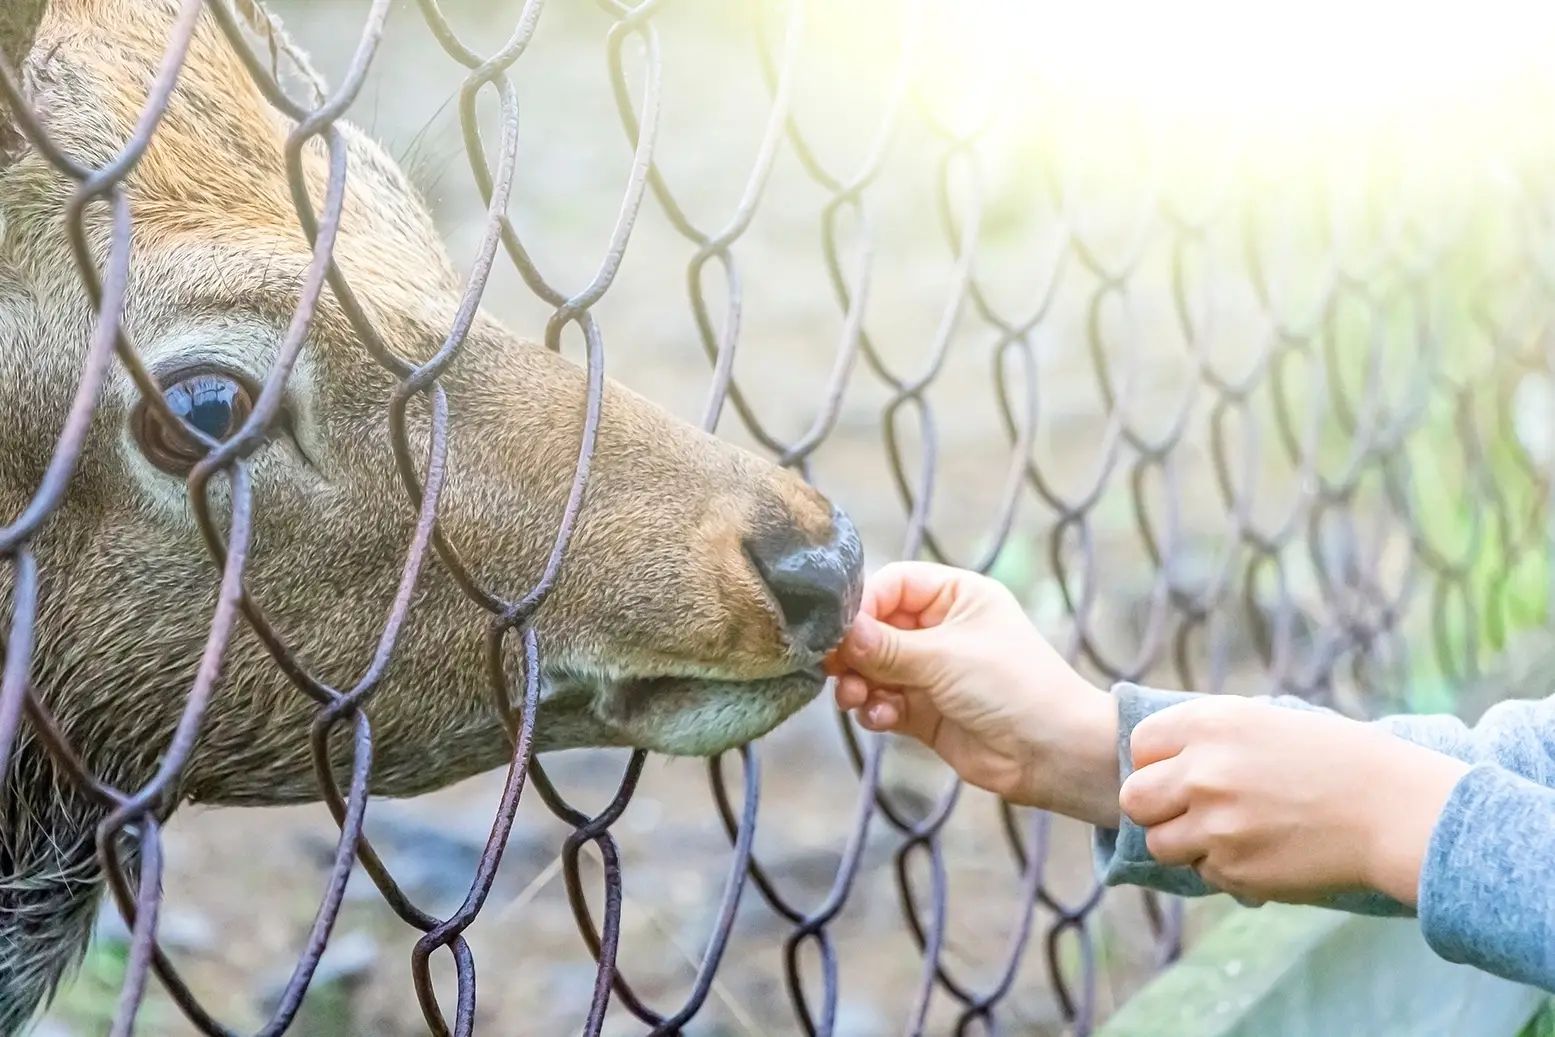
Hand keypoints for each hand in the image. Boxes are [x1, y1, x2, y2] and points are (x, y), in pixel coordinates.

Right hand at [825, 560, 1120, 825]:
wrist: (1053, 754)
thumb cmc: (1014, 687)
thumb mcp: (946, 657)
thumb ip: (886, 647)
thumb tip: (837, 634)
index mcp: (956, 596)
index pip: (893, 584)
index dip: (863, 604)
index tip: (839, 629)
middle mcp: (941, 629)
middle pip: (875, 628)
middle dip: (853, 650)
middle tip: (833, 668)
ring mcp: (931, 672)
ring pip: (873, 668)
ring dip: (857, 682)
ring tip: (854, 698)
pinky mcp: (923, 711)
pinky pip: (882, 702)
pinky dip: (874, 709)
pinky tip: (881, 718)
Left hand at [1119, 695, 1470, 904]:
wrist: (1395, 811)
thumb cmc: (1340, 760)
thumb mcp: (1269, 720)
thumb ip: (1212, 735)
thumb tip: (1165, 755)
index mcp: (1210, 723)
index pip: (1141, 746)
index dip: (1158, 761)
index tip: (1182, 770)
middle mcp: (1203, 772)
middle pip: (1136, 798)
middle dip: (1158, 806)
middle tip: (1192, 809)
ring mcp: (1215, 825)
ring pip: (1161, 843)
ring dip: (1186, 842)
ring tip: (1231, 832)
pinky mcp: (1234, 870)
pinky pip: (1204, 873)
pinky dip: (1225, 868)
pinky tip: (1265, 851)